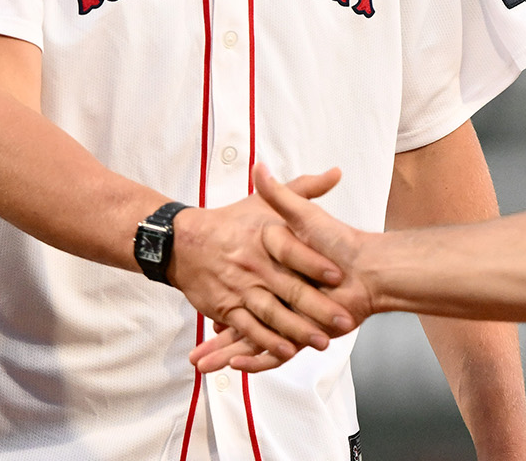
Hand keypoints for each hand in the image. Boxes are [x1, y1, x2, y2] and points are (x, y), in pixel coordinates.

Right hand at [167, 170, 355, 362]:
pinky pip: (247, 329)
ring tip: (320, 341)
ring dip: (295, 331)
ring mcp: (239, 289)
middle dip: (316, 307)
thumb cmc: (232, 222)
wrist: (183, 242)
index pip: (292, 250)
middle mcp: (253, 265)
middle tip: (342, 319)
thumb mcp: (264, 202)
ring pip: (271, 314)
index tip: (338, 274)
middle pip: (288, 289)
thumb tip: (336, 173)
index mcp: (264, 237)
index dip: (314, 262)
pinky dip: (264, 344)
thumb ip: (303, 189)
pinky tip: (285, 353)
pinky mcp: (226, 309)